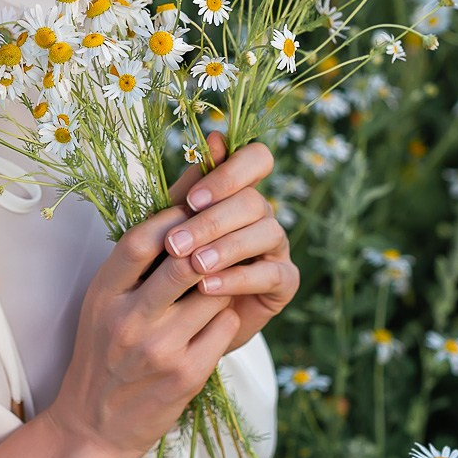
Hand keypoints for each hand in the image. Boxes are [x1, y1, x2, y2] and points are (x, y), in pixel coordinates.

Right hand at [45, 196, 242, 457]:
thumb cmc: (102, 352)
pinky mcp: (186, 375)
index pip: (140, 241)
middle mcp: (128, 320)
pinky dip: (227, 317)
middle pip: (182, 263)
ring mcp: (159, 350)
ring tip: (221, 282)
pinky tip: (216, 320)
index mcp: (104, 295)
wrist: (93, 425)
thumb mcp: (102, 303)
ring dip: (224, 283)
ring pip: (214, 293)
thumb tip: (174, 208)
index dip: (170, 220)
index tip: (191, 210)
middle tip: (222, 240)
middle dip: (209, 247)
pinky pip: (225, 327)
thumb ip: (132, 264)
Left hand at [163, 130, 298, 354]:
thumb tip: (214, 137)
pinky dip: (238, 278)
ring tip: (193, 266)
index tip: (192, 200)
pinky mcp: (284, 281)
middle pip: (253, 200)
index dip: (231, 173)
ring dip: (225, 248)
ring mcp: (277, 246)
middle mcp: (262, 213)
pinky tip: (208, 286)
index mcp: (238, 190)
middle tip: (176, 243)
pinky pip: (270, 273)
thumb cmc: (173, 263)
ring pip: (266, 232)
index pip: (256, 159)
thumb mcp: (174, 224)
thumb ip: (191, 185)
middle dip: (212, 221)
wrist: (178, 321)